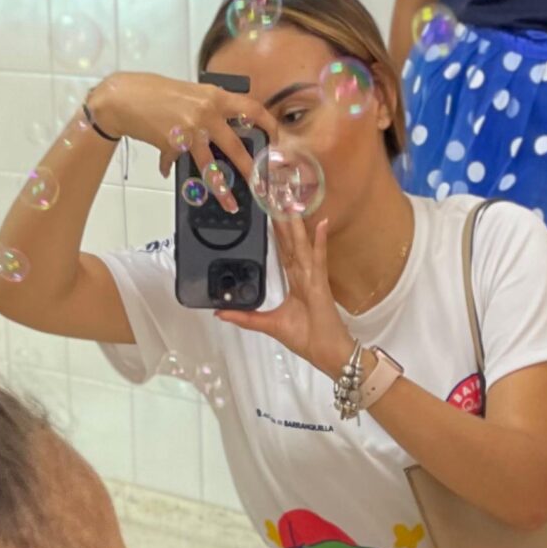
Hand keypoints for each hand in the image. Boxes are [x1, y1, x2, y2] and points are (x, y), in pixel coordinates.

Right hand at [85, 71, 273, 206]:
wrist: (123, 98)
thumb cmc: (154, 92)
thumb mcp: (190, 93)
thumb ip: (208, 109)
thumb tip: (221, 132)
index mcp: (215, 95)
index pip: (251, 108)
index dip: (268, 123)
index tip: (276, 137)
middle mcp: (206, 112)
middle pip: (236, 146)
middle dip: (252, 168)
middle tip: (262, 184)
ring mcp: (191, 130)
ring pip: (212, 166)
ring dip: (222, 188)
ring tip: (231, 204)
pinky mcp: (174, 145)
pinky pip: (178, 163)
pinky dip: (171, 166)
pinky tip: (166, 170)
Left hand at [217, 213, 353, 377]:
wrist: (326, 352)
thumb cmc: (306, 338)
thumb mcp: (269, 324)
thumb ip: (245, 317)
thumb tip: (220, 312)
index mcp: (296, 281)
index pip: (285, 251)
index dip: (279, 233)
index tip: (272, 212)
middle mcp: (304, 275)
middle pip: (292, 243)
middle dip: (286, 221)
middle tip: (280, 195)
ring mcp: (313, 278)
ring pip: (302, 245)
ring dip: (298, 224)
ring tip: (293, 202)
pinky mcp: (320, 285)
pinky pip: (319, 260)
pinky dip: (319, 242)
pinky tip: (321, 224)